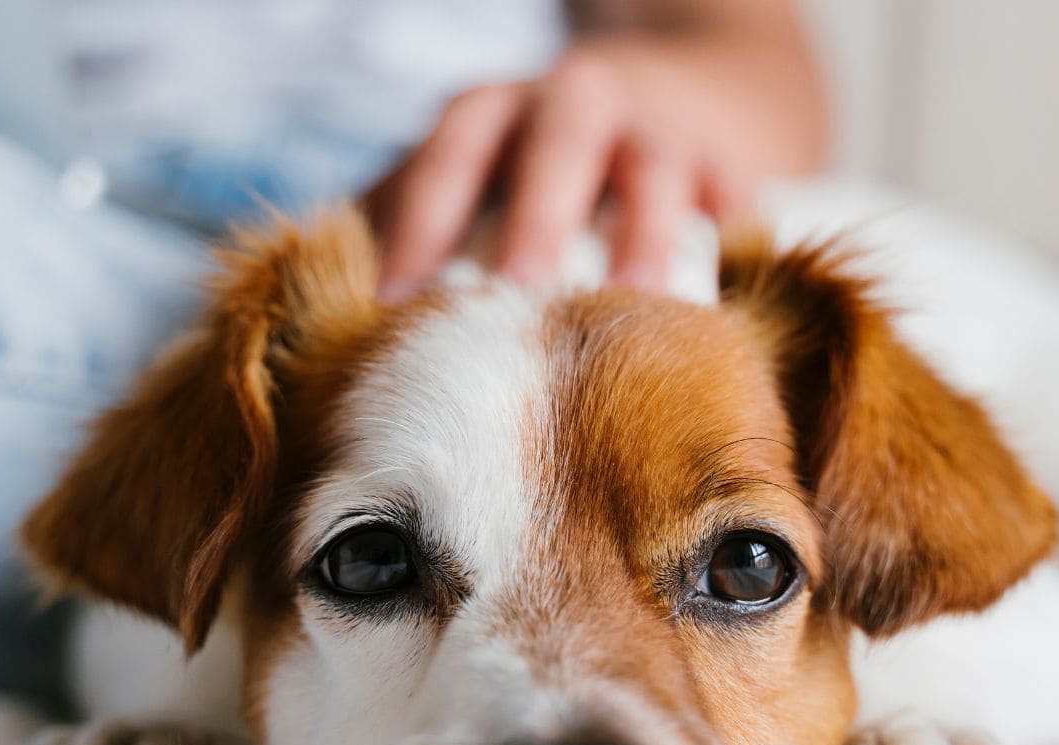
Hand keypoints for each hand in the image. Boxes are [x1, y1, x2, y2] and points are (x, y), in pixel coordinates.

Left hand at [366, 32, 822, 301]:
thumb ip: (403, 232)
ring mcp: (658, 128)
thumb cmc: (527, 175)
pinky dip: (735, 234)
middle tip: (518, 296)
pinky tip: (727, 294)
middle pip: (554, 149)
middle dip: (535, 220)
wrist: (667, 100)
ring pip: (654, 169)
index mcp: (493, 113)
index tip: (395, 303)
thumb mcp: (462, 181)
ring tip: (635, 304)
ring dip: (644, 234)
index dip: (421, 223)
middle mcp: (575, 104)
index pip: (448, 157)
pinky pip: (736, 195)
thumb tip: (322, 329)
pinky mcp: (728, 160)